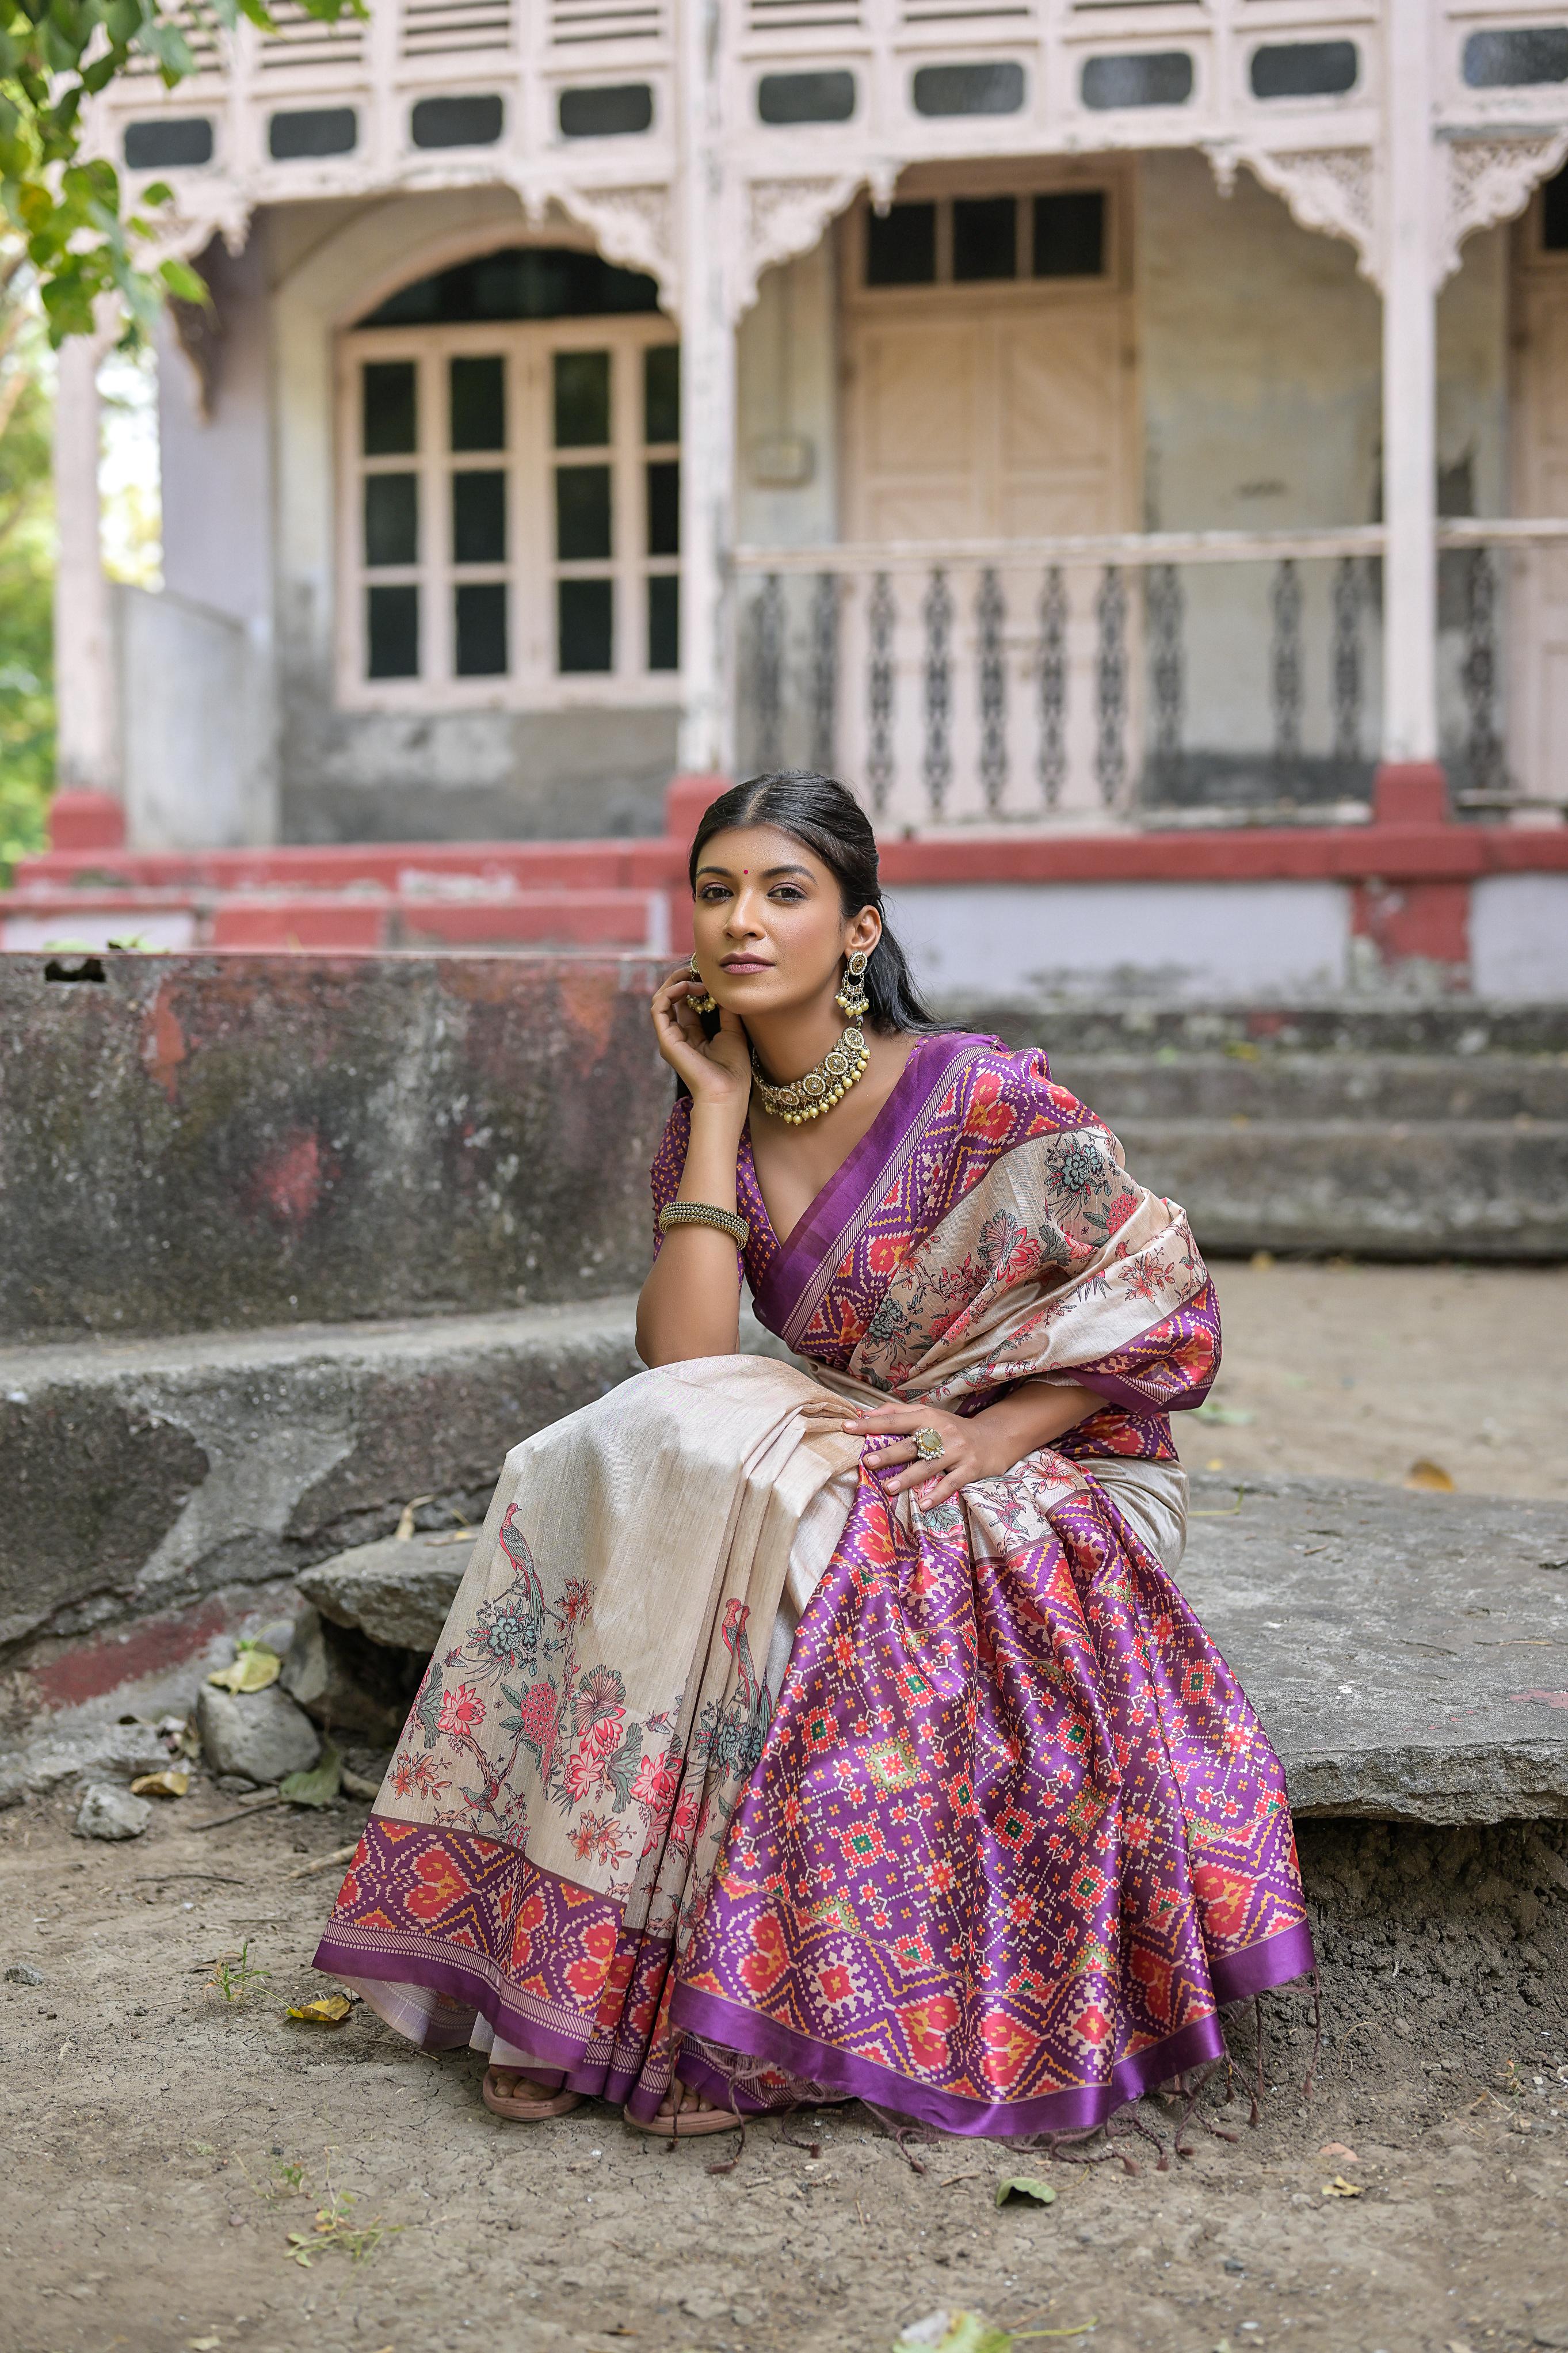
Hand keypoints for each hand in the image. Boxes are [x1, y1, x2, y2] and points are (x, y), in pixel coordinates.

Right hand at [650, 966, 752, 1121]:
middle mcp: (679, 1036)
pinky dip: (670, 993)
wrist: (727, 1093)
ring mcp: (670, 1038)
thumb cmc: (734, 1069)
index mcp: (694, 1035)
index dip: (695, 984)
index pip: (687, 1003)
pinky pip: (658, 1009)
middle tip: (698, 969)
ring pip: (662, 1000)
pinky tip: (687, 986)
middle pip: (672, 999)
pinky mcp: (666, 1040)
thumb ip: (726, 1009)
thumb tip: (724, 986)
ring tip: (694, 976)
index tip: (709, 974)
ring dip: (676, 983)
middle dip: (683, 979)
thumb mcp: (734, 1030)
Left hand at [841, 1402, 1016, 1511]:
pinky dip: (938, 1494)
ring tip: (889, 1488)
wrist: (995, 1437)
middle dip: (889, 1452)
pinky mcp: (970, 1469)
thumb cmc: (952, 1428)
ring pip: (929, 1465)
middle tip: (867, 1462)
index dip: (871, 1424)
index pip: (894, 1420)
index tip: (848, 1427)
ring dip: (909, 1477)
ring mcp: (956, 1451)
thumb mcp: (928, 1414)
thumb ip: (898, 1413)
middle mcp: (941, 1432)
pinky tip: (923, 1505)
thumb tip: (865, 1413)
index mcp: (927, 1417)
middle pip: (911, 1443)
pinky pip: (952, 1483)